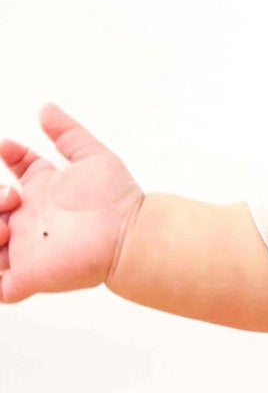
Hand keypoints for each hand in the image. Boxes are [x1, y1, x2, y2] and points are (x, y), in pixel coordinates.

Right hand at [0, 103, 143, 303]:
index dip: (10, 155)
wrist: (130, 235)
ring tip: (5, 224)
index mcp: (46, 190)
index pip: (18, 169)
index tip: (8, 146)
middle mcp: (33, 219)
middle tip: (13, 195)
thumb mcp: (92, 156)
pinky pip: (1, 285)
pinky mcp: (29, 276)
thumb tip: (45, 107)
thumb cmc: (119, 199)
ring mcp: (28, 249)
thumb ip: (68, 132)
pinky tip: (6, 245)